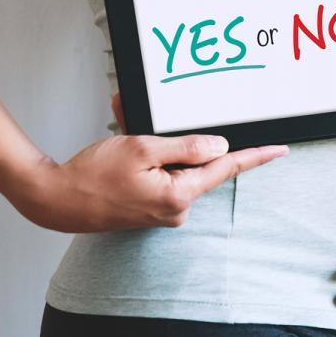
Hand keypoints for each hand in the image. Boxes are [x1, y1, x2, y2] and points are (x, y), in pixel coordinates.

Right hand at [11, 94, 288, 231]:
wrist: (56, 200)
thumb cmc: (92, 176)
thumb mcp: (142, 150)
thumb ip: (186, 147)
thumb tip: (220, 147)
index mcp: (179, 194)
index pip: (227, 168)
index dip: (255, 156)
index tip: (279, 149)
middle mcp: (175, 207)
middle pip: (194, 162)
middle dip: (175, 138)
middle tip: (142, 127)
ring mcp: (161, 209)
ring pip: (171, 164)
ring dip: (153, 144)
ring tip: (122, 131)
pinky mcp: (147, 207)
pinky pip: (156, 173)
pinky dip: (143, 155)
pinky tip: (121, 142)